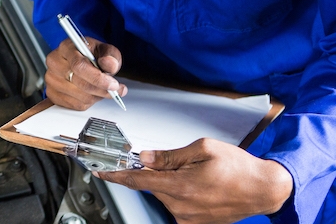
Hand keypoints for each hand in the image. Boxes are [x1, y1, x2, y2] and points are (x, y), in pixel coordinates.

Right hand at [45, 37, 126, 109]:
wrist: (81, 62)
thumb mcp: (105, 50)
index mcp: (66, 47)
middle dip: (101, 90)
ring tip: (101, 89)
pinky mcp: (52, 93)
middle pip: (79, 83)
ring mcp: (51, 79)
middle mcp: (54, 62)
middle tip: (115, 90)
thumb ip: (110, 55)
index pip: (78, 65)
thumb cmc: (91, 55)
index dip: (97, 78)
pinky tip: (91, 93)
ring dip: (96, 96)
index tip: (113, 84)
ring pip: (79, 96)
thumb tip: (110, 64)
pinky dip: (88, 102)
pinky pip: (75, 105)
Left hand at [97, 138, 292, 223]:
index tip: (101, 172)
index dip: (115, 175)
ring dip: (173, 183)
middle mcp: (181, 206)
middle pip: (153, 185)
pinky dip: (182, 193)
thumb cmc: (239, 167)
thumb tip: (145, 158)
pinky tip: (201, 187)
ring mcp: (188, 217)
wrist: (264, 189)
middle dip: (159, 172)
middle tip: (183, 163)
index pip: (136, 180)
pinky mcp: (195, 223)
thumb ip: (169, 155)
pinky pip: (178, 204)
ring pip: (166, 195)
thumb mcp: (202, 149)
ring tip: (200, 176)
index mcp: (180, 186)